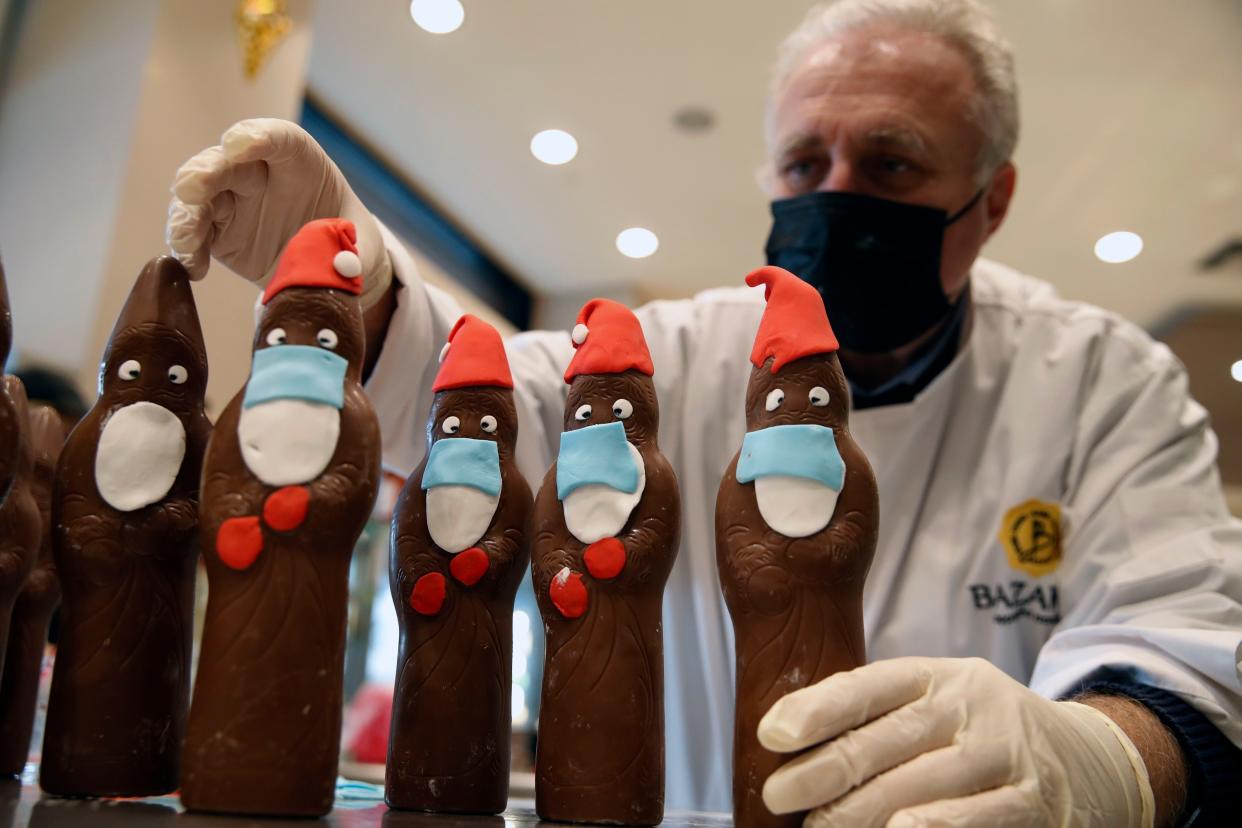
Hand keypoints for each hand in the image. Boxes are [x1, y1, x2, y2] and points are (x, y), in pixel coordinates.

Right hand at [166, 118, 391, 307]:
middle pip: (228, 162)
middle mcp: (261, 173)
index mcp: (303, 163)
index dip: (257, 136)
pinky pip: (195, 233)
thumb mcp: (363, 246)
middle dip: (207, 171)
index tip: (237, 144)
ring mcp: (235, 200)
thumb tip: (343, 267)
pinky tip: (193, 266)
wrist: (332, 267)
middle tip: (190, 188)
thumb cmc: (352, 241)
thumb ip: (352, 252)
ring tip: (187, 241)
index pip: (281, 138)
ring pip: (200, 195)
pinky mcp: (218, 231)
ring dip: (187, 214)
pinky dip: (188, 247)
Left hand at [759, 657, 1154, 827]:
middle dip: (821, 773)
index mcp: (936, 676)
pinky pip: (968, 823)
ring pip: (915, 790)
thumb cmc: (980, 732)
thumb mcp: (939, 703)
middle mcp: (969, 707)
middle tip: (777, 795)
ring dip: (858, 816)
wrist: (1091, 759)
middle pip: (883, 742)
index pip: (868, 685)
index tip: (772, 733)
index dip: (817, 708)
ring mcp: (1002, 755)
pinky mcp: (1030, 803)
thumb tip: (792, 744)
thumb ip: (880, 716)